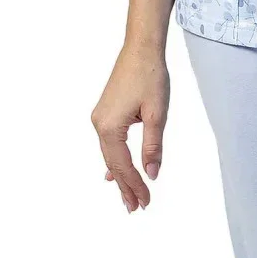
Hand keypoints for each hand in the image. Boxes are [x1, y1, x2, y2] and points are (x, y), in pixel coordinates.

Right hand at [91, 43, 169, 212]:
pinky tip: (113, 173)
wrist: (141, 49)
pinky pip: (108, 144)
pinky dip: (114, 160)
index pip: (123, 165)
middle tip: (136, 208)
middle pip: (113, 164)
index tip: (146, 202)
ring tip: (129, 197)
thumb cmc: (150, 77)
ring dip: (120, 176)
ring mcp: (100, 119)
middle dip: (125, 186)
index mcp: (109, 127)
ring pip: (110, 155)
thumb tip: (152, 174)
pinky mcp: (105, 113)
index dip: (135, 185)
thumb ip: (152, 146)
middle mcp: (99, 124)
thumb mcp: (157, 114)